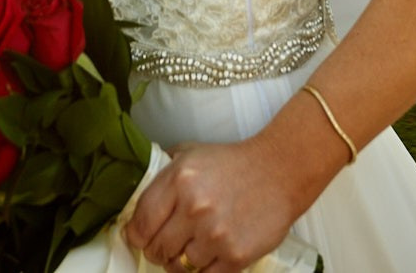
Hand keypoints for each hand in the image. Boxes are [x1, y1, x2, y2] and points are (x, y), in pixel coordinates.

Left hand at [126, 140, 307, 272]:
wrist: (280, 170)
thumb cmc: (233, 163)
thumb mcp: (191, 154)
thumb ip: (162, 174)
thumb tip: (135, 199)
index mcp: (179, 180)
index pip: (140, 225)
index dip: (136, 236)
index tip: (140, 237)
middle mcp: (194, 208)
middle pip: (156, 249)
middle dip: (158, 250)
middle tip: (165, 245)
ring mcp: (215, 234)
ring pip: (179, 266)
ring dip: (182, 261)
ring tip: (192, 247)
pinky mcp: (235, 255)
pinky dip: (203, 270)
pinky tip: (208, 256)